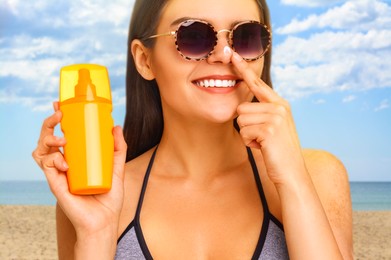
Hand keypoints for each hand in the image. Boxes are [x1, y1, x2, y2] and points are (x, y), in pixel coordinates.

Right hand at [32, 102, 126, 236]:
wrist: (104, 220)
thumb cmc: (109, 198)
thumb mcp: (117, 169)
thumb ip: (119, 149)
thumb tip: (116, 127)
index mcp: (76, 158)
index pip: (62, 134)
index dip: (58, 119)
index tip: (61, 104)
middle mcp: (65, 163)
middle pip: (48, 138)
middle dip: (49, 123)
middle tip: (59, 114)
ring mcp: (58, 173)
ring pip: (41, 149)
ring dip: (48, 138)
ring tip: (62, 139)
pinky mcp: (55, 183)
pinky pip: (46, 165)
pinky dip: (53, 159)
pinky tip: (65, 162)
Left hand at [231, 52, 306, 184]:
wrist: (292, 173)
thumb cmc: (278, 151)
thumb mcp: (273, 128)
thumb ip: (262, 114)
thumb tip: (241, 109)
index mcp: (280, 104)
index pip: (257, 84)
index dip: (244, 70)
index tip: (233, 54)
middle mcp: (279, 107)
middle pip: (241, 108)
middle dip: (246, 126)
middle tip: (262, 138)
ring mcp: (276, 117)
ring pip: (241, 120)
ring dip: (248, 135)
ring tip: (264, 143)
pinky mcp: (270, 129)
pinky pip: (244, 132)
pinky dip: (250, 143)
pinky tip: (263, 148)